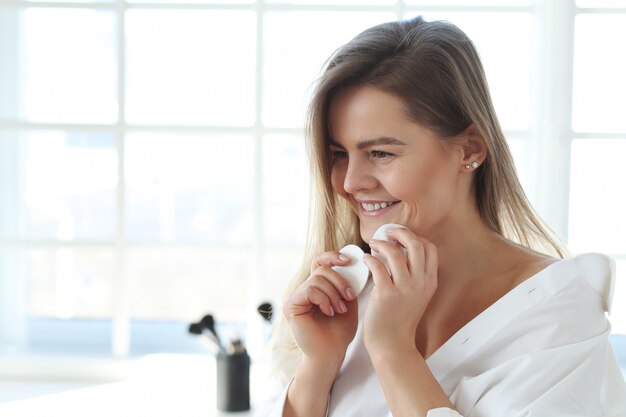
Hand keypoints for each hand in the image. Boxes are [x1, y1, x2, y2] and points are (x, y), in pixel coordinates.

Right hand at [283, 251, 358, 370]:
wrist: (331, 354)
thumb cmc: (339, 332)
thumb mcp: (347, 303)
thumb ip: (345, 284)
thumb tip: (349, 264)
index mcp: (315, 288)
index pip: (319, 262)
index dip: (332, 256)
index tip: (349, 260)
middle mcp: (303, 290)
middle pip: (322, 270)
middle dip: (340, 282)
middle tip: (349, 298)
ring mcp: (295, 297)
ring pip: (317, 279)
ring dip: (334, 294)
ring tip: (339, 310)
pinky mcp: (291, 305)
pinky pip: (310, 290)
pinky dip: (324, 300)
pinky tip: (329, 312)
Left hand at [362, 228, 437, 357]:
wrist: (393, 345)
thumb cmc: (400, 319)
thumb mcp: (417, 296)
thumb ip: (415, 276)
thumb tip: (402, 251)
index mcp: (430, 282)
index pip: (430, 248)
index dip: (415, 237)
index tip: (401, 237)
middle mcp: (420, 283)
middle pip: (415, 244)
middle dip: (400, 232)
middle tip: (387, 233)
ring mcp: (404, 288)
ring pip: (394, 252)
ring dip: (381, 243)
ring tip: (373, 245)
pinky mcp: (386, 294)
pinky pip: (377, 266)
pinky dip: (370, 258)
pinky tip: (366, 259)